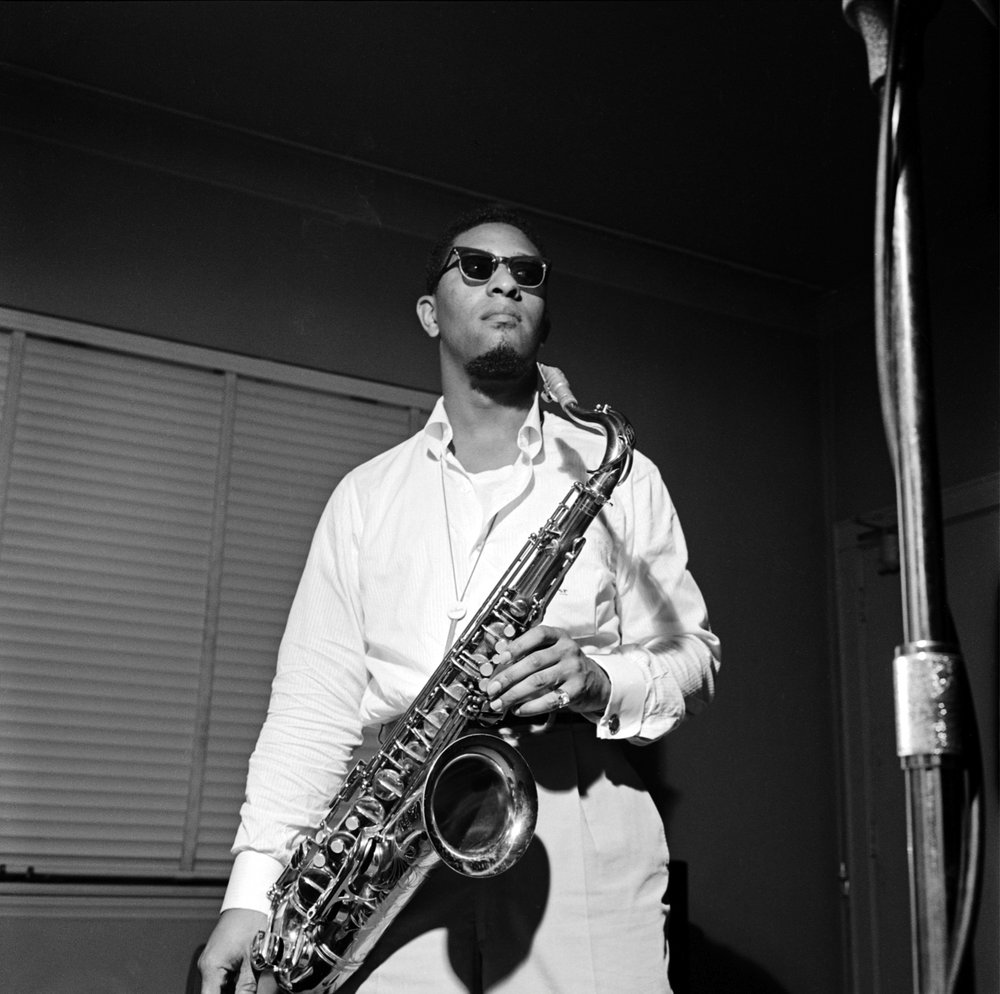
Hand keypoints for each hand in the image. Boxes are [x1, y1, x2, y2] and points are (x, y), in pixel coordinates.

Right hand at [198, 908, 277, 993]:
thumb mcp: (255, 957)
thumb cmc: (252, 917)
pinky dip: (235, 984)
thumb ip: (248, 986)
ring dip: (235, 989)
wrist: (253, 896)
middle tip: (248, 989)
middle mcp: (208, 966)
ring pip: (220, 988)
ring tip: (250, 982)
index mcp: (211, 967)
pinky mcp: (221, 957)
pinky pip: (225, 979)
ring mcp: (214, 961)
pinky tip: (248, 982)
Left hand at [485, 625, 610, 717]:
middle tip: (492, 689)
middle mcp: (567, 650)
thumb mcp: (554, 652)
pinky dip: (530, 706)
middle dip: (508, 677)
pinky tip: (518, 709)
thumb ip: (531, 654)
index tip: (501, 657)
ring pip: (538, 682)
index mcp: (559, 636)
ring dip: (514, 694)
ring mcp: (573, 670)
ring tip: (500, 703)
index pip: (537, 635)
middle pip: (533, 662)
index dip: (518, 645)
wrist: (597, 681)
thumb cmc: (566, 666)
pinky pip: (549, 700)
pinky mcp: (576, 690)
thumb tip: (499, 668)